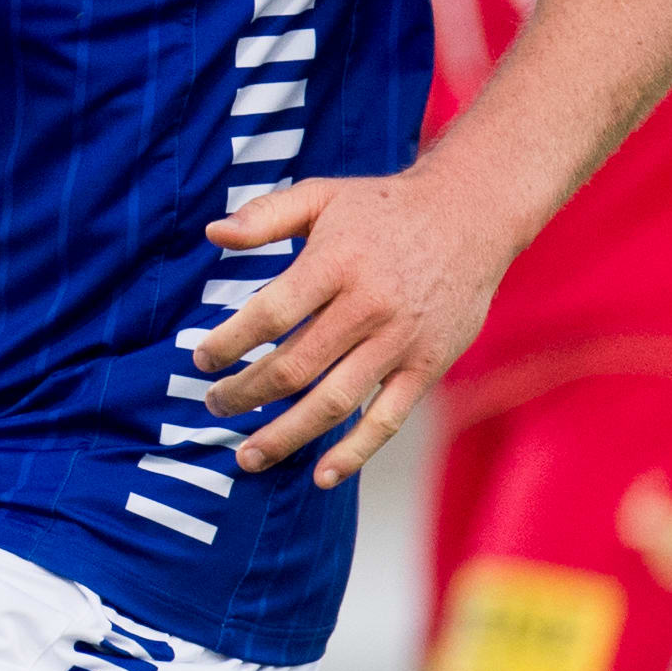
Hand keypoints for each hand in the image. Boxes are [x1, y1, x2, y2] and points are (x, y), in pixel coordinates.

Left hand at [193, 168, 518, 486]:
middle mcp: (367, 307)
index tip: (201, 361)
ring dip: (286, 434)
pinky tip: (321, 476)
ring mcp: (399, 342)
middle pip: (295, 366)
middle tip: (214, 406)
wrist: (470, 217)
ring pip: (334, 402)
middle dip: (246, 394)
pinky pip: (387, 420)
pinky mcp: (426, 367)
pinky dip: (354, 453)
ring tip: (248, 455)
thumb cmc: (383, 208)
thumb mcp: (321, 194)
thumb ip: (264, 216)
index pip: (269, 314)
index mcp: (335, 263)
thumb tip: (213, 233)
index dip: (229, 343)